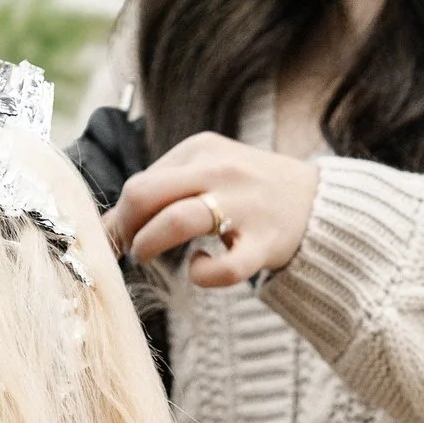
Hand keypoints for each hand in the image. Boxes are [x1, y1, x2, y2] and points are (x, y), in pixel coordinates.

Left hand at [104, 133, 319, 289]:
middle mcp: (220, 171)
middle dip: (125, 227)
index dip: (119, 216)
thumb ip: (161, 191)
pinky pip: (224, 268)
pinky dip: (202, 273)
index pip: (140, 183)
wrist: (319, 202)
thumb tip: (104, 227)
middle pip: (145, 194)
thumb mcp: (207, 171)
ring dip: (148, 243)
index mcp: (201, 148)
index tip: (117, 237)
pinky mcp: (264, 243)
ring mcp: (243, 206)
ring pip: (177, 221)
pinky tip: (201, 268)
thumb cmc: (248, 190)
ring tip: (147, 254)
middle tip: (128, 248)